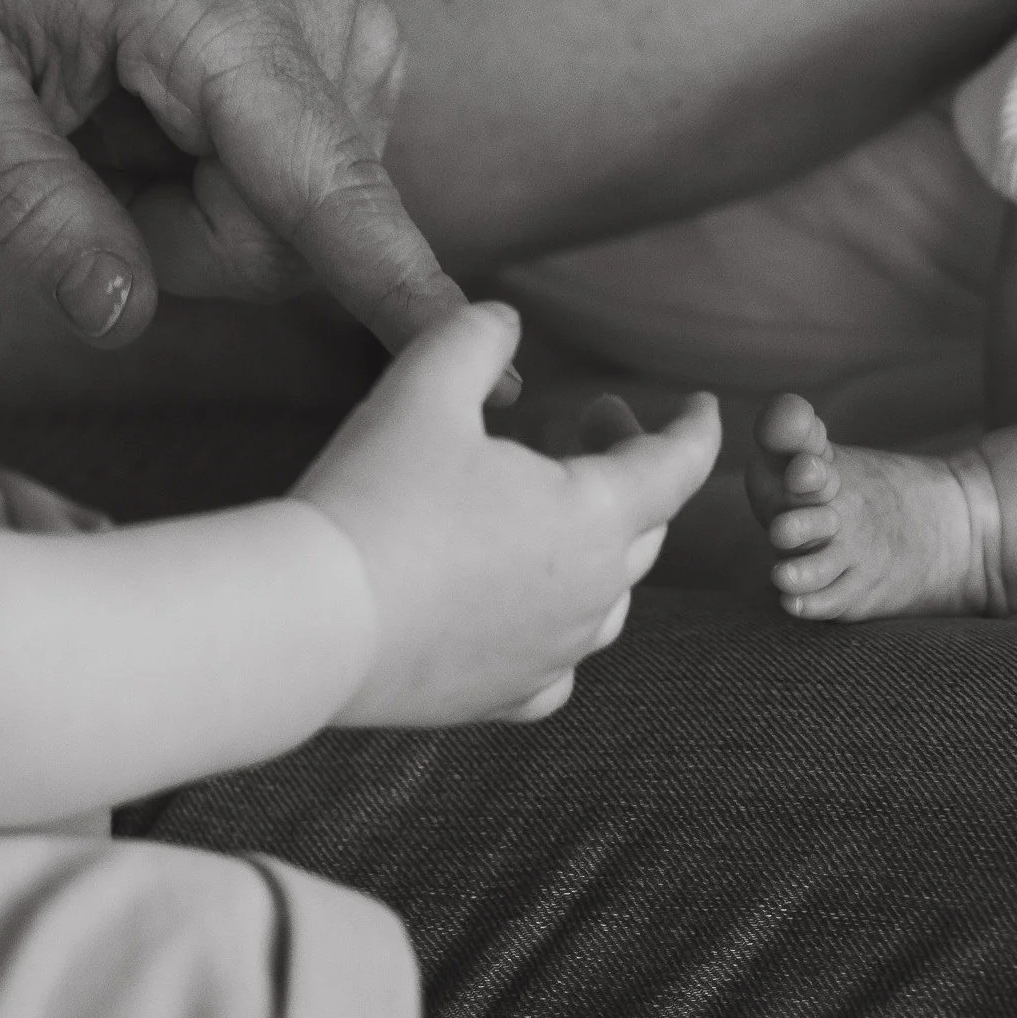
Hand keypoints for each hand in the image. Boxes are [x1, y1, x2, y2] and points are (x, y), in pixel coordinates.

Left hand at [0, 0, 472, 363]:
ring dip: (211, 207)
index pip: (326, 183)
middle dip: (187, 240)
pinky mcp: (362, 44)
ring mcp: (355, 21)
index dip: (398, 289)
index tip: (485, 366)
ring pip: (312, 216)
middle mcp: (323, 4)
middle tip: (90, 159)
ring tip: (130, 113)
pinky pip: (321, 178)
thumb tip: (121, 319)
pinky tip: (182, 106)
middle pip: (297, 233)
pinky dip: (244, 175)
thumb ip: (24, 202)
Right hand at [294, 302, 720, 725]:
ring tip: (551, 507)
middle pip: (644, 526)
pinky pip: (559, 665)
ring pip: (609, 598)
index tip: (705, 408)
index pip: (677, 467)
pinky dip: (557, 628)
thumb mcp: (424, 383)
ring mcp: (554, 655)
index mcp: (594, 516)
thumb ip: (476, 335)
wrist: (311, 622)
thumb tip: (505, 319)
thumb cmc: (375, 496)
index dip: (695, 429)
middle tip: (589, 424)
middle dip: (628, 467)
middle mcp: (593, 596)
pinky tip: (526, 608)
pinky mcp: (507, 697)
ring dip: (597, 545)